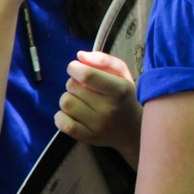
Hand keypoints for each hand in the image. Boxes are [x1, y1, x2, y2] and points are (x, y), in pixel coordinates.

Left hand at [56, 50, 141, 166]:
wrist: (133, 130)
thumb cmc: (124, 97)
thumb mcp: (122, 75)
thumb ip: (103, 61)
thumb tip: (80, 56)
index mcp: (120, 90)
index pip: (87, 75)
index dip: (75, 68)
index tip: (76, 68)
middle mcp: (109, 109)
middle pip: (72, 87)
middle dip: (73, 83)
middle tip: (84, 88)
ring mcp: (98, 125)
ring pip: (66, 103)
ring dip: (68, 98)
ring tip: (79, 100)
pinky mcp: (88, 138)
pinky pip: (62, 123)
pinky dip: (61, 115)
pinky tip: (72, 113)